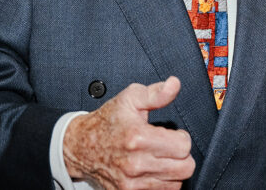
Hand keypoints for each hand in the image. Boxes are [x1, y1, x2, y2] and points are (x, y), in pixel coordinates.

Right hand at [64, 77, 195, 188]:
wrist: (80, 146)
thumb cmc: (107, 122)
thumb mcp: (130, 98)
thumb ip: (156, 93)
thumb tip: (174, 85)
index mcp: (138, 138)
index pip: (183, 146)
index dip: (182, 137)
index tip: (173, 135)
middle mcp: (136, 164)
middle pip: (185, 168)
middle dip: (182, 155)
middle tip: (170, 147)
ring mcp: (131, 183)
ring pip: (176, 183)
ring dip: (173, 171)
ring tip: (161, 158)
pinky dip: (162, 183)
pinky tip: (154, 170)